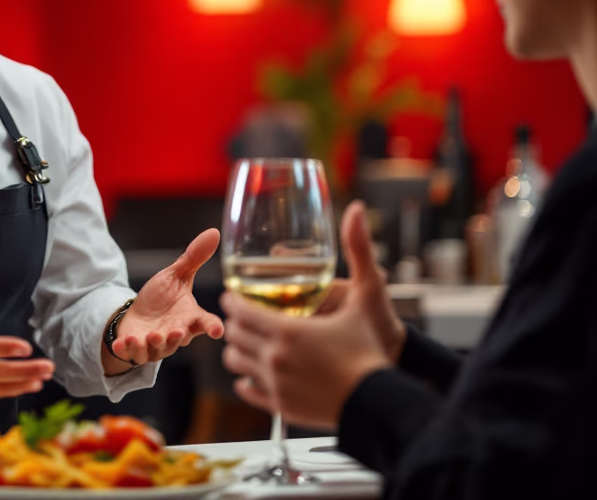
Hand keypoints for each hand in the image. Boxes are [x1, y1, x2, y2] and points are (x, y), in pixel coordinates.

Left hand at [107, 228, 224, 369]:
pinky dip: (127, 349)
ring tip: (151, 335)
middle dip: (178, 337)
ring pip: (158, 349)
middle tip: (177, 331)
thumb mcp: (175, 276)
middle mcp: (176, 333)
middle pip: (181, 339)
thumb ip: (194, 258)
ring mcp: (157, 345)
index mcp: (189, 316)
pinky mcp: (137, 349)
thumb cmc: (161, 297)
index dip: (212, 327)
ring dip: (154, 344)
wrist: (137, 316)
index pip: (206, 323)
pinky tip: (122, 343)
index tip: (217, 330)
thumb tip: (214, 232)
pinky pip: (133, 353)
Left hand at [220, 202, 393, 428]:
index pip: (239, 311)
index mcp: (286, 330)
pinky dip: (247, 380)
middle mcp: (274, 357)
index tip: (235, 297)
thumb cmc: (372, 348)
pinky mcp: (282, 407)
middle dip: (235, 323)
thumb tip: (355, 209)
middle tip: (241, 316)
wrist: (381, 401)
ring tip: (247, 341)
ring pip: (237, 362)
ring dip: (238, 349)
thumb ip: (358, 250)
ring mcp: (276, 384)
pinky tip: (253, 374)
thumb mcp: (366, 295)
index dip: (233, 301)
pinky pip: (250, 392)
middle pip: (235, 334)